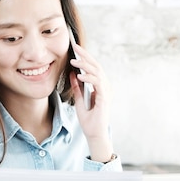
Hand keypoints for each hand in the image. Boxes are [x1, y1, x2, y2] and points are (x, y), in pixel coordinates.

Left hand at [69, 43, 114, 161]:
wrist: (94, 133)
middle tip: (75, 46)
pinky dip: (89, 78)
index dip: (85, 57)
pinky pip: (97, 84)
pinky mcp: (104, 98)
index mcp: (100, 86)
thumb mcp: (79, 100)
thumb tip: (73, 73)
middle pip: (96, 66)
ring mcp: (106, 92)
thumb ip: (77, 87)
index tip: (75, 48)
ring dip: (84, 65)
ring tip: (73, 60)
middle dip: (85, 55)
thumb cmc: (89, 119)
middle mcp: (105, 87)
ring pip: (97, 72)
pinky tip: (80, 75)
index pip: (93, 68)